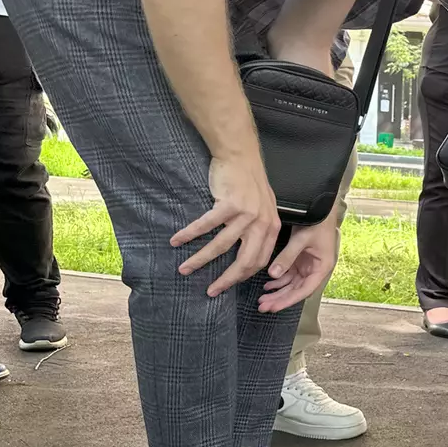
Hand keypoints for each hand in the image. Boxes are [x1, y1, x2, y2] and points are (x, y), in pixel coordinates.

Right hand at [170, 155, 280, 296]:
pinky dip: (189, 235)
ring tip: (184, 269)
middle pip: (244, 261)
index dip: (243, 276)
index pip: (259, 261)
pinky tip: (176, 241)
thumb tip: (246, 254)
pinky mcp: (229, 204)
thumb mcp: (263, 208)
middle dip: (226, 280)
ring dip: (200, 260)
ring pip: (220, 246)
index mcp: (271, 227)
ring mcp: (246, 214)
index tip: (227, 285)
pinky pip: (206, 226)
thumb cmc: (248, 182)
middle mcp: (261, 224)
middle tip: (210, 291)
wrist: (240, 155)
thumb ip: (258, 230)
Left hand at [259, 215, 339, 312]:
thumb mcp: (302, 239)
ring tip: (263, 299)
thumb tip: (273, 274)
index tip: (273, 307)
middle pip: (297, 290)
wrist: (321, 207)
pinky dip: (278, 280)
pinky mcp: (301, 260)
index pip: (304, 290)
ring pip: (292, 284)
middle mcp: (315, 269)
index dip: (288, 300)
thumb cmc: (318, 221)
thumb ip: (287, 257)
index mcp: (322, 267)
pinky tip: (268, 284)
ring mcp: (307, 265)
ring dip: (278, 291)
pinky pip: (289, 274)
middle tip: (263, 307)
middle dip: (280, 299)